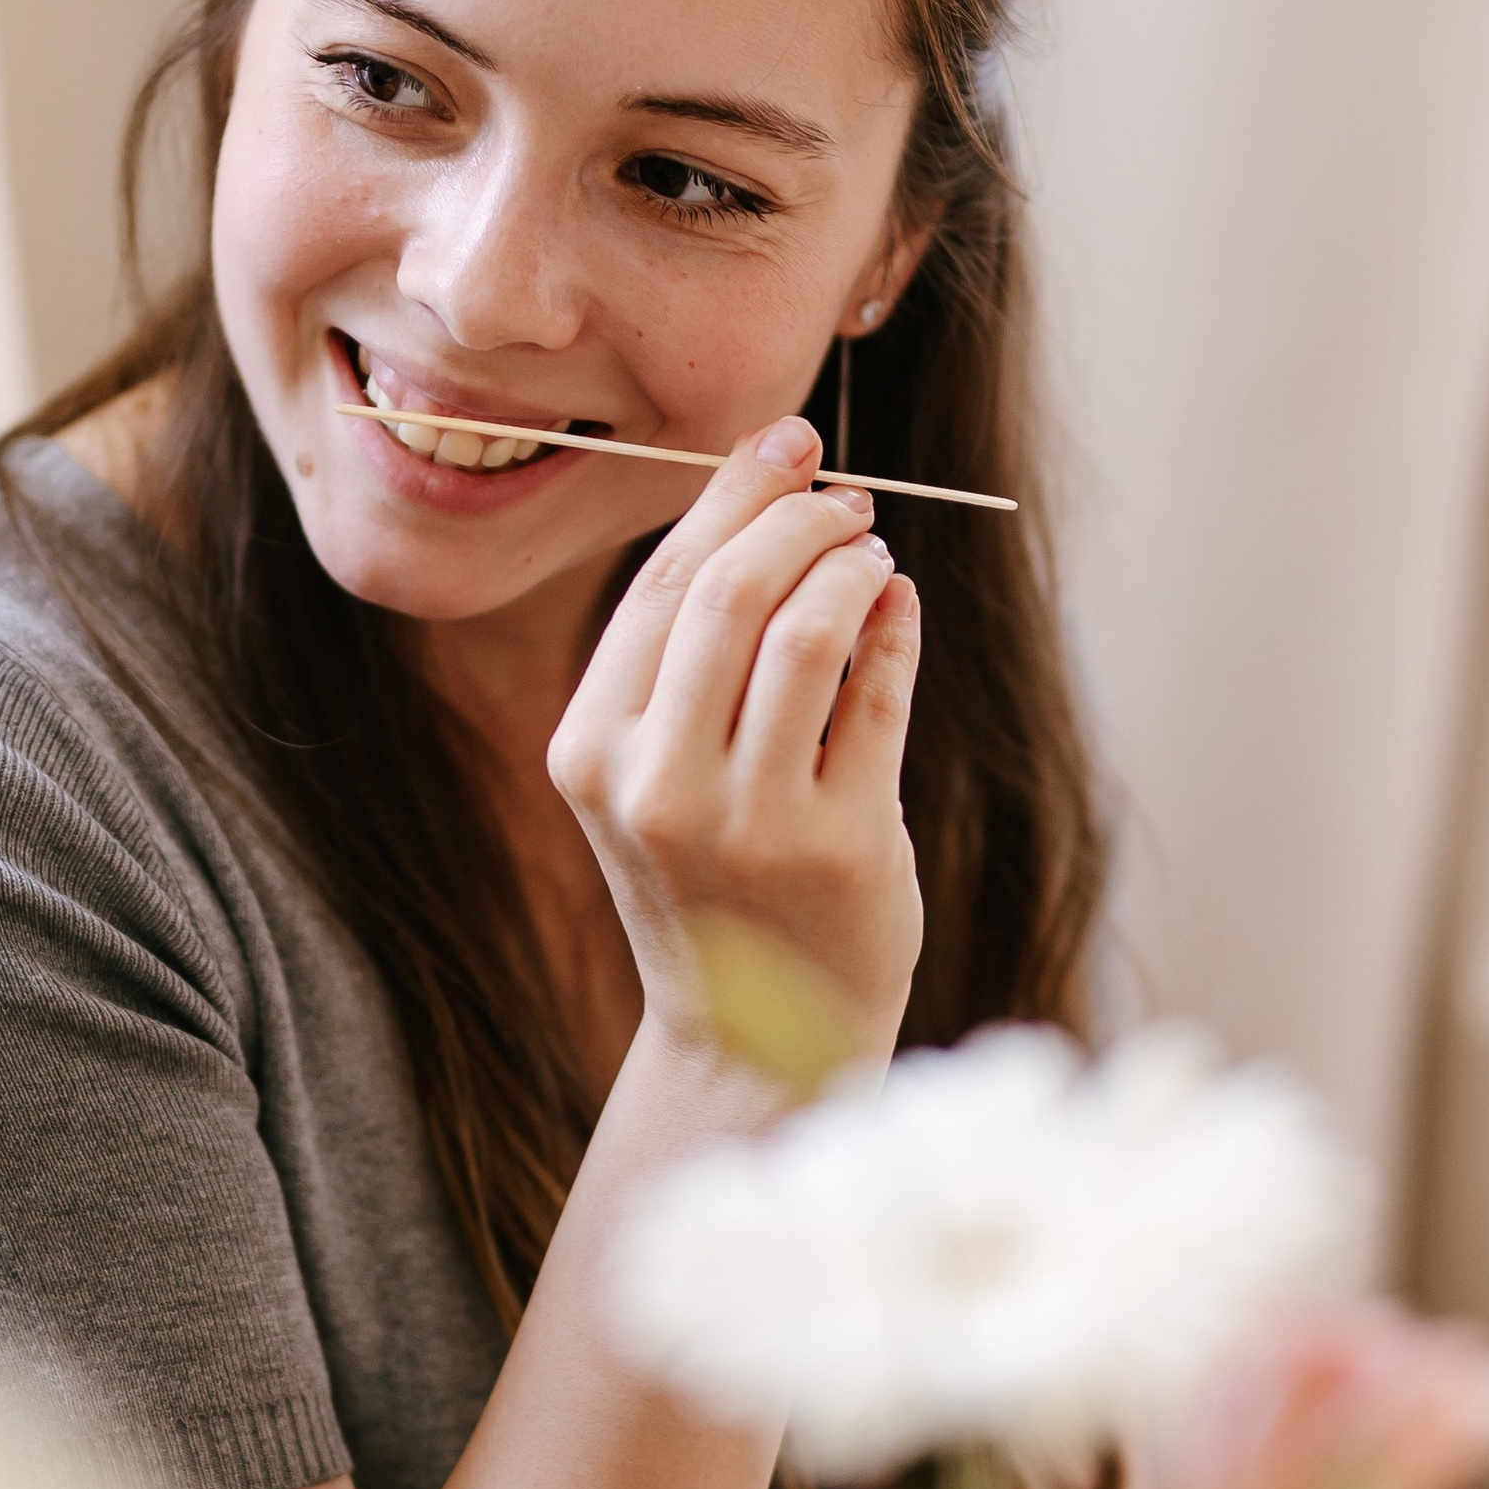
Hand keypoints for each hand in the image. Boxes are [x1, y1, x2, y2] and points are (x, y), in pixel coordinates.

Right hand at [549, 417, 921, 1049]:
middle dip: (798, 519)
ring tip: (871, 556)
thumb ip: (691, 654)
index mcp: (590, 754)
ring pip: (808, 634)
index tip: (787, 447)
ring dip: (852, 568)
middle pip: (728, 594)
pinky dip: (895, 630)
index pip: (659, 588)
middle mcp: (656, 787)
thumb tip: (781, 490)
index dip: (732, 497)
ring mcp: (749, 824)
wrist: (747, 1041)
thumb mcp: (654, 773)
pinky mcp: (841, 851)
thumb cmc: (708, 878)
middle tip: (843, 499)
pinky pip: (879, 697)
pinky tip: (898, 607)